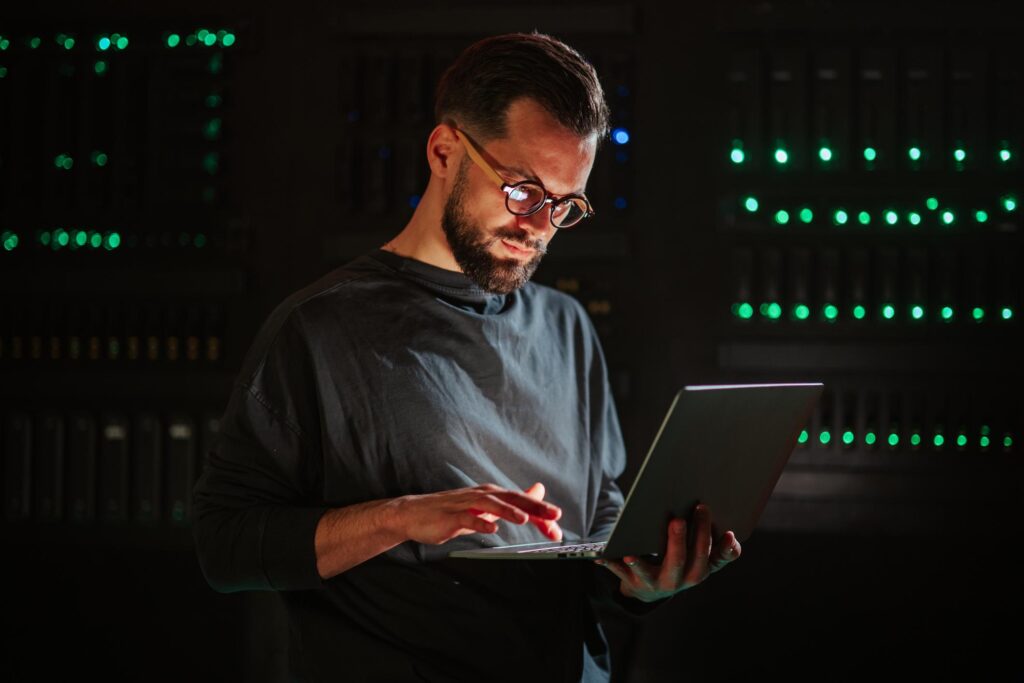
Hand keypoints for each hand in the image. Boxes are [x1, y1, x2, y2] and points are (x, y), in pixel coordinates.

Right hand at [393, 483, 561, 544]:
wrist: (413, 514)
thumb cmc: (451, 512)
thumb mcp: (485, 506)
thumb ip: (512, 501)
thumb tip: (537, 492)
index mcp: (491, 494)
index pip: (521, 502)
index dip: (540, 514)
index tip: (556, 527)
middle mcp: (481, 495)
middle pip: (511, 498)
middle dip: (533, 507)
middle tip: (553, 516)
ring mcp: (465, 504)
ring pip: (490, 504)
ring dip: (508, 511)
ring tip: (523, 519)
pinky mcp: (450, 516)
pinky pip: (466, 519)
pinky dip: (479, 523)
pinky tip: (491, 529)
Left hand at [595, 503, 740, 602]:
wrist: (652, 590)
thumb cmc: (681, 565)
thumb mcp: (703, 561)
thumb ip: (721, 551)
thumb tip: (732, 538)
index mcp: (698, 571)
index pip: (709, 556)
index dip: (716, 544)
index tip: (723, 528)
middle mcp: (678, 580)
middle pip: (681, 560)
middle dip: (679, 540)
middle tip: (678, 520)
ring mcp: (654, 582)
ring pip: (648, 573)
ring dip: (639, 564)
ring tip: (631, 554)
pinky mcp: (632, 582)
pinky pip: (619, 573)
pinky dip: (609, 565)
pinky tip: (599, 558)